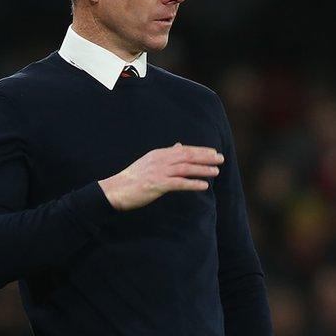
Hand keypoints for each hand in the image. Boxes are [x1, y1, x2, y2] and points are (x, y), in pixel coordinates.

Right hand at [98, 143, 223, 210]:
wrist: (115, 190)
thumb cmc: (133, 178)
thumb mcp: (149, 162)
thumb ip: (166, 155)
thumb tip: (179, 146)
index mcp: (159, 154)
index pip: (184, 149)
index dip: (200, 150)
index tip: (213, 152)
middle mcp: (160, 160)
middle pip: (187, 156)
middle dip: (205, 157)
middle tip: (220, 158)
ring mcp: (159, 172)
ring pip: (185, 168)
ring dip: (202, 169)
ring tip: (216, 171)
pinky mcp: (157, 185)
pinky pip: (179, 183)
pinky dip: (193, 183)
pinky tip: (204, 186)